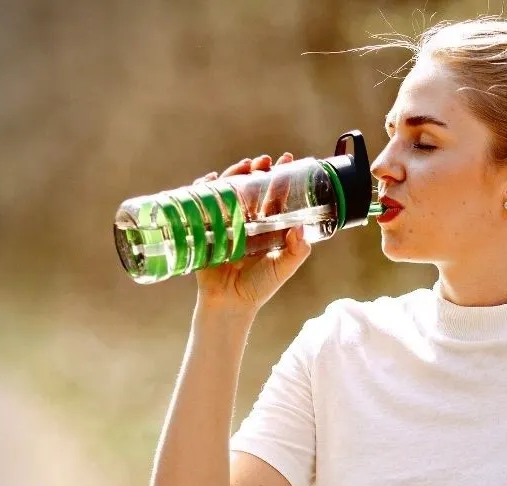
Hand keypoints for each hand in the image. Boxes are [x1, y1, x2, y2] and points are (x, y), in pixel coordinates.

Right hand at [192, 153, 309, 313]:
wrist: (230, 304)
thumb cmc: (259, 287)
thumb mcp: (283, 267)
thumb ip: (297, 250)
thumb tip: (302, 228)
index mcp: (267, 227)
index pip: (275, 196)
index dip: (281, 178)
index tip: (288, 160)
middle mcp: (247, 221)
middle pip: (252, 188)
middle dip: (258, 171)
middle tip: (264, 160)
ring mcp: (226, 223)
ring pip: (230, 191)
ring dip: (235, 174)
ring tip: (244, 165)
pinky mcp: (206, 229)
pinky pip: (204, 204)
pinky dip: (205, 189)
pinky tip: (211, 180)